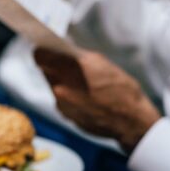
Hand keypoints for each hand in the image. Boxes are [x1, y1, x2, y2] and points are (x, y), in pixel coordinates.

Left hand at [35, 48, 160, 152]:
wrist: (130, 121)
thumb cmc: (121, 89)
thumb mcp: (101, 63)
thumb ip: (77, 56)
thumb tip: (62, 50)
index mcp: (69, 69)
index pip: (39, 55)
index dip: (43, 51)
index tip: (47, 49)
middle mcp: (60, 87)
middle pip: (47, 71)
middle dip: (56, 66)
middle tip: (71, 66)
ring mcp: (61, 104)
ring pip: (54, 86)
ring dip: (64, 82)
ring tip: (83, 84)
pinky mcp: (66, 116)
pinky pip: (62, 101)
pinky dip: (70, 97)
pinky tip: (86, 98)